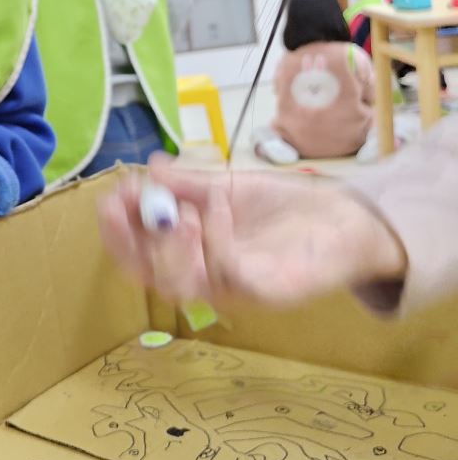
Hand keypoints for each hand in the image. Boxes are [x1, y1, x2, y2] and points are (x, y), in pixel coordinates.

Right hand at [98, 154, 405, 307]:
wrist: (349, 218)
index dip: (118, 231)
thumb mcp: (227, 186)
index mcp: (192, 255)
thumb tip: (148, 168)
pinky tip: (216, 207)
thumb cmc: (288, 207)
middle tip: (121, 208)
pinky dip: (213, 239)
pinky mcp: (264, 291)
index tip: (110, 198)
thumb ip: (188, 183)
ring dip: (167, 246)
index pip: (140, 255)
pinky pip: (226, 272)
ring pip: (180, 284)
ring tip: (177, 210)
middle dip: (129, 242)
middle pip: (150, 276)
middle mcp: (206, 277)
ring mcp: (234, 288)